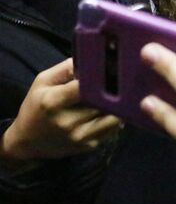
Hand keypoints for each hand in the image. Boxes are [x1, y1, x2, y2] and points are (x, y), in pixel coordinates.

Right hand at [2, 58, 121, 159]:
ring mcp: (80, 136)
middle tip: (121, 82)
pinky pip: (113, 130)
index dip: (100, 78)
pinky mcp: (90, 146)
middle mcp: (68, 121)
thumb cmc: (35, 107)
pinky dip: (115, 119)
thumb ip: (65, 68)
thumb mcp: (42, 82)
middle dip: (114, 91)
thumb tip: (90, 57)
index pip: (84, 87)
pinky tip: (110, 112)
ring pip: (114, 118)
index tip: (111, 70)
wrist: (27, 142)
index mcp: (53, 102)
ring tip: (118, 97)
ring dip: (118, 107)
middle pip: (103, 102)